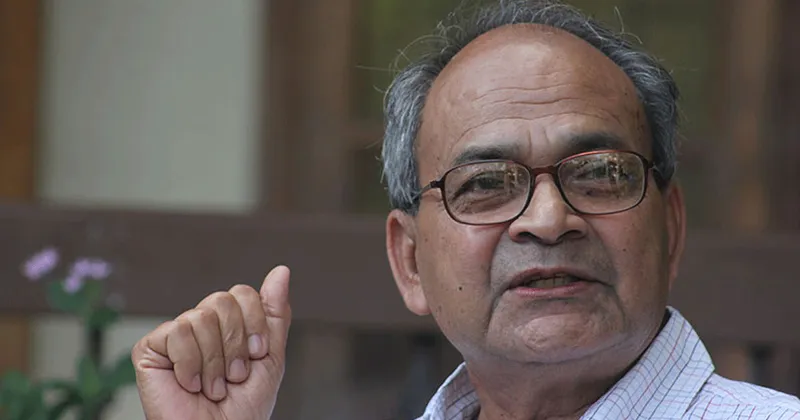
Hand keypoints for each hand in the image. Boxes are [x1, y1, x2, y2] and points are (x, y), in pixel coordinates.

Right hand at [132, 266, 291, 419]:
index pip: (243, 294)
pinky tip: (190, 384)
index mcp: (228, 325)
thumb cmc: (244, 407)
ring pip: (200, 317)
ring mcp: (176, 335)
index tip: (256, 355)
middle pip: (222, 300)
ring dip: (214, 361)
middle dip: (235, 343)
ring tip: (212, 387)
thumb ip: (274, 313)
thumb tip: (281, 271)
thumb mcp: (270, 357)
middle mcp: (201, 325)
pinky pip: (177, 332)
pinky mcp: (150, 348)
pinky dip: (190, 364)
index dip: (254, 324)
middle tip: (233, 375)